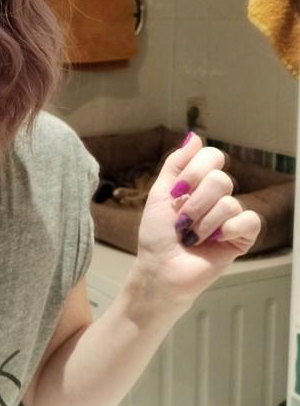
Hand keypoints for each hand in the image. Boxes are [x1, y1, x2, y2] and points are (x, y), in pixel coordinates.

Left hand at [133, 131, 262, 308]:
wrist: (160, 268)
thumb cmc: (156, 236)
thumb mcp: (160, 193)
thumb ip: (176, 164)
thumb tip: (195, 136)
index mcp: (198, 183)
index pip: (213, 156)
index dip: (194, 171)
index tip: (176, 192)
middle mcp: (217, 196)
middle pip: (221, 179)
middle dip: (194, 202)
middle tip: (181, 221)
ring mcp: (231, 217)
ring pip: (229, 201)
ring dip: (202, 222)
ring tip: (191, 237)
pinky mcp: (242, 237)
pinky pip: (248, 220)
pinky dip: (227, 229)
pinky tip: (214, 241)